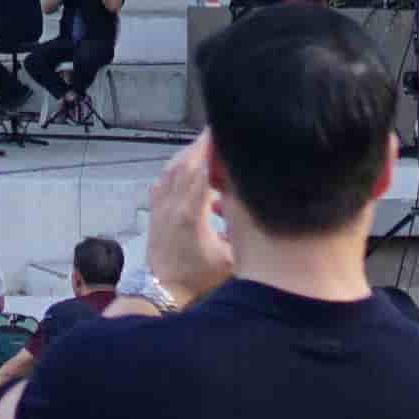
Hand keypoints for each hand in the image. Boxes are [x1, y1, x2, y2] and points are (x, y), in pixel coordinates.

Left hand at [141, 137, 238, 302]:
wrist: (161, 289)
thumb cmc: (196, 277)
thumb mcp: (229, 261)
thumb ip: (243, 235)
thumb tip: (263, 214)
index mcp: (191, 215)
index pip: (200, 172)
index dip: (211, 149)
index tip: (222, 132)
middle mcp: (173, 204)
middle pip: (185, 164)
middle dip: (201, 144)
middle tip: (217, 129)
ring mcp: (160, 205)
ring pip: (172, 168)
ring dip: (188, 153)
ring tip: (205, 143)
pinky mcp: (155, 209)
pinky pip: (163, 178)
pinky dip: (176, 165)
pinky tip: (186, 163)